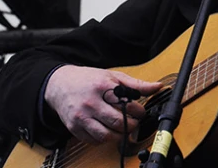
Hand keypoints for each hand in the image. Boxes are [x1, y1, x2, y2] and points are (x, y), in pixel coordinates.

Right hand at [44, 65, 162, 143]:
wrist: (60, 84)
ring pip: (106, 136)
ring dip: (119, 136)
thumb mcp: (113, 77)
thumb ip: (136, 84)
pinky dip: (104, 139)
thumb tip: (157, 87)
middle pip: (117, 122)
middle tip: (134, 122)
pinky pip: (93, 141)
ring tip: (123, 129)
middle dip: (131, 125)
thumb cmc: (89, 80)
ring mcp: (81, 117)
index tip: (140, 112)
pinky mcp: (74, 128)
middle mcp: (91, 103)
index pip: (126, 104)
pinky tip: (108, 131)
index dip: (138, 111)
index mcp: (102, 87)